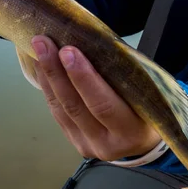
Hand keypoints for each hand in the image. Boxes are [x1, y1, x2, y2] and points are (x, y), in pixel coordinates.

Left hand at [31, 35, 161, 160]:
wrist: (144, 141)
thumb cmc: (149, 106)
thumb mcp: (147, 94)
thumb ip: (121, 76)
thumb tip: (87, 43)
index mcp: (132, 131)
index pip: (102, 105)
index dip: (83, 78)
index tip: (68, 51)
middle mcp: (108, 144)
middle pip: (75, 106)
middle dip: (57, 72)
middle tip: (44, 43)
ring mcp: (88, 145)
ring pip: (61, 109)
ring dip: (47, 76)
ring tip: (38, 47)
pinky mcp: (74, 141)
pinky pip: (56, 112)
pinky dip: (47, 87)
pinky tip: (40, 66)